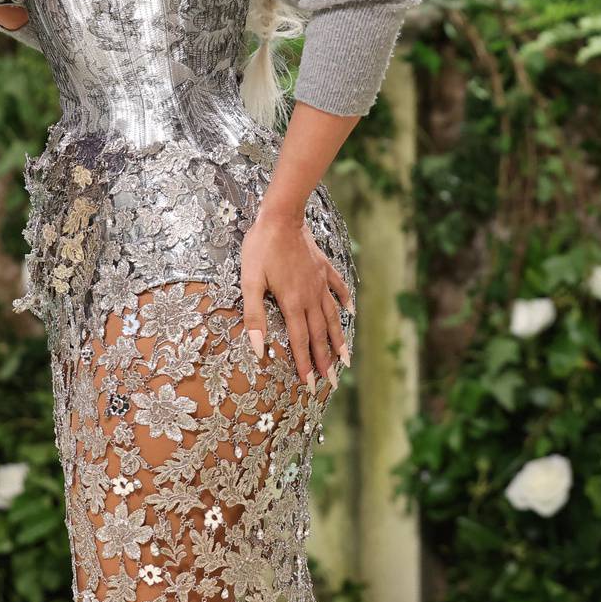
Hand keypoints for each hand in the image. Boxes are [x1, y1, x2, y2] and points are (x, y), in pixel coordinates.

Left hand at [239, 211, 352, 384]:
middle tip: (332, 381)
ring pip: (332, 316)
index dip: (304, 364)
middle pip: (319, 334)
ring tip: (346, 357)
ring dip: (339, 338)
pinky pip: (338, 287)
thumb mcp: (250, 282)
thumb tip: (258, 348)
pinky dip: (345, 300)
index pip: (299, 341)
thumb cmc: (261, 248)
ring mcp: (319, 282)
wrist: (281, 217)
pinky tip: (350, 311)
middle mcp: (310, 296)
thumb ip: (255, 316)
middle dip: (325, 359)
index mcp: (292, 303)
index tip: (310, 384)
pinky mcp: (323, 268)